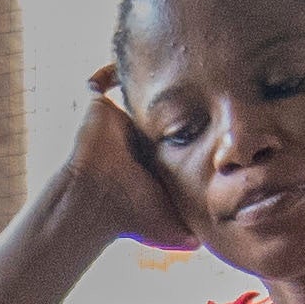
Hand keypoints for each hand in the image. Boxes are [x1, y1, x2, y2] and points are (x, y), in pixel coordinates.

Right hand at [63, 68, 197, 251]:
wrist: (93, 202)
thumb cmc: (129, 217)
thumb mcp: (170, 229)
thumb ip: (191, 233)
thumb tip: (211, 246)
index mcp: (147, 156)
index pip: (171, 130)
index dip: (189, 119)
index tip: (210, 105)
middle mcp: (129, 135)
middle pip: (154, 106)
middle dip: (171, 91)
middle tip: (198, 71)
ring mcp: (111, 119)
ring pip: (132, 89)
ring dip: (146, 76)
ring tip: (170, 57)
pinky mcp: (95, 106)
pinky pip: (103, 76)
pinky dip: (112, 67)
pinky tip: (137, 58)